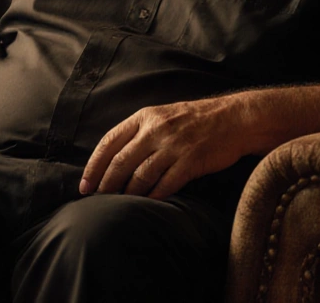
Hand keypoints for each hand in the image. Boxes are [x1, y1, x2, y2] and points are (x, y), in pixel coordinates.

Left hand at [79, 97, 249, 199]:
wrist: (234, 118)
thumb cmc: (196, 119)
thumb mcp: (162, 115)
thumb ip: (139, 132)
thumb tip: (112, 159)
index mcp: (145, 117)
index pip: (109, 142)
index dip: (94, 166)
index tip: (85, 184)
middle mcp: (156, 130)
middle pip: (120, 163)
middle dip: (106, 185)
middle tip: (99, 200)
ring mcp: (174, 146)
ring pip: (140, 176)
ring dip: (128, 194)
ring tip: (122, 204)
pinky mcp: (191, 162)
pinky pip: (165, 185)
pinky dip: (153, 197)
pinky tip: (147, 204)